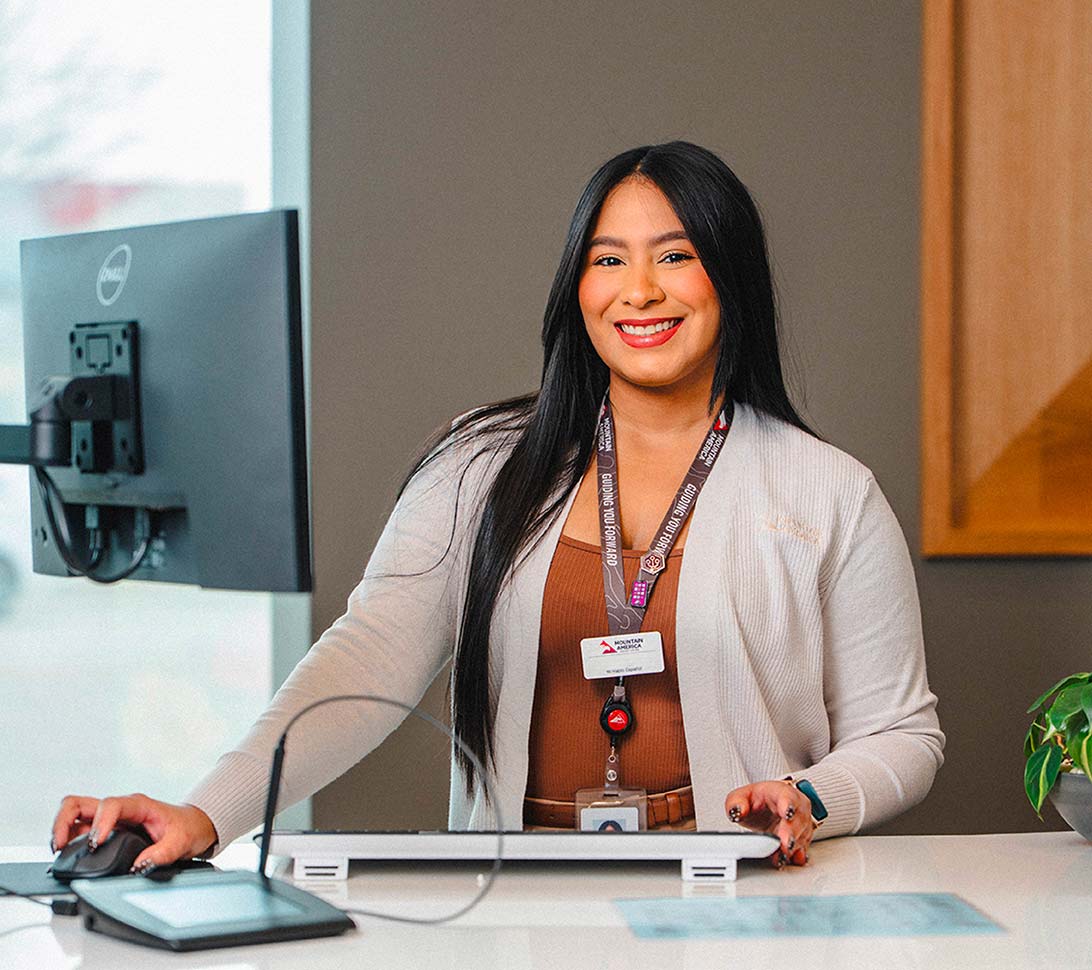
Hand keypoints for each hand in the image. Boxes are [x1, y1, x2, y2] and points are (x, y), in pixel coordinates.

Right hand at [51, 793, 217, 871]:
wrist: (191, 826)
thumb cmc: (186, 829)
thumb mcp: (180, 842)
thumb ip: (161, 854)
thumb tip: (138, 867)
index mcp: (138, 805)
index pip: (110, 805)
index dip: (99, 823)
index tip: (95, 844)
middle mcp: (119, 808)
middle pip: (79, 803)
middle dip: (63, 822)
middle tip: (61, 846)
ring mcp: (109, 818)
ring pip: (74, 814)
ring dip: (61, 830)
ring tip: (59, 851)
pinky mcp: (104, 830)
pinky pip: (78, 829)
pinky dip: (68, 839)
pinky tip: (67, 853)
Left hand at [724, 780, 814, 867]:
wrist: (766, 808)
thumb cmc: (756, 801)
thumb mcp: (740, 797)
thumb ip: (736, 803)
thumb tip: (738, 811)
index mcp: (780, 791)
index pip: (787, 796)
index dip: (788, 804)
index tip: (787, 812)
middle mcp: (796, 805)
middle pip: (798, 818)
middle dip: (791, 832)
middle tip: (784, 844)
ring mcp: (802, 821)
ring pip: (802, 834)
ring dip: (792, 847)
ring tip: (779, 856)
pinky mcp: (803, 837)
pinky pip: (803, 847)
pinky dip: (795, 854)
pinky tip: (787, 859)